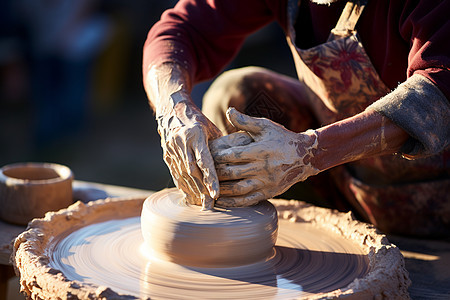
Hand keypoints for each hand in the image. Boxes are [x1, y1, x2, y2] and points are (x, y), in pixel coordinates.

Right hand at [157, 92, 221, 208]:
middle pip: (192, 171)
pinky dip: (183, 187)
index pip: (204, 160)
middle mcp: (181, 142)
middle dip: (201, 190)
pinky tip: (190, 198)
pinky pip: (176, 174)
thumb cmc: (198, 120)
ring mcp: (172, 150)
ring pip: (183, 175)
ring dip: (192, 191)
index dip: (210, 178)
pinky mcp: (167, 155)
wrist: (171, 109)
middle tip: (210, 206)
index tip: (216, 193)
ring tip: (202, 205)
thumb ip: (221, 145)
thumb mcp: (211, 128)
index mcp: (195, 134)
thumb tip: (236, 162)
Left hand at [210, 108, 319, 206]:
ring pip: (238, 189)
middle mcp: (263, 168)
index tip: (206, 155)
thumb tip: (229, 110)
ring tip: (207, 188)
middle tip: (202, 172)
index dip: (217, 157)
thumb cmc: (282, 138)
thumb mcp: (266, 126)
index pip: (233, 155)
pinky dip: (232, 203)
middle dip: (215, 173)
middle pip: (232, 173)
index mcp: (260, 150)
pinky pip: (247, 201)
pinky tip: (221, 201)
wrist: (305, 157)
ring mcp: (266, 182)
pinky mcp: (268, 193)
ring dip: (221, 190)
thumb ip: (245, 121)